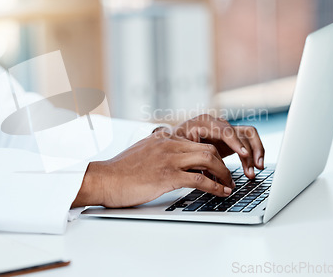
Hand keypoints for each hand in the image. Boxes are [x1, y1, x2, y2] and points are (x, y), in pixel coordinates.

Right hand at [72, 131, 234, 207]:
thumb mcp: (141, 152)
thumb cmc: (119, 171)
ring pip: (208, 160)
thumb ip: (157, 151)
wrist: (104, 179)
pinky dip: (215, 187)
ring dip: (223, 174)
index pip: (196, 141)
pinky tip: (221, 193)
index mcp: (163, 138)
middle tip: (227, 176)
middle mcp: (169, 144)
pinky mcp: (167, 176)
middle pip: (208, 148)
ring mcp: (169, 159)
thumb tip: (168, 160)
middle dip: (223, 163)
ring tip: (229, 185)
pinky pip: (200, 180)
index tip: (216, 166)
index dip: (211, 154)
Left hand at [161, 114, 264, 178]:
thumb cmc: (173, 143)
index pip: (224, 129)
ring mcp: (225, 129)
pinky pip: (248, 140)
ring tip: (256, 169)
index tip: (242, 154)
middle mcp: (217, 123)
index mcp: (203, 122)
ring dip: (255, 151)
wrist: (172, 138)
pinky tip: (254, 166)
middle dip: (249, 151)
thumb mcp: (179, 148)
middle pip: (240, 132)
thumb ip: (193, 158)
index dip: (234, 142)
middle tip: (252, 168)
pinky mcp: (230, 138)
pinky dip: (254, 152)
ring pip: (248, 135)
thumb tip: (207, 176)